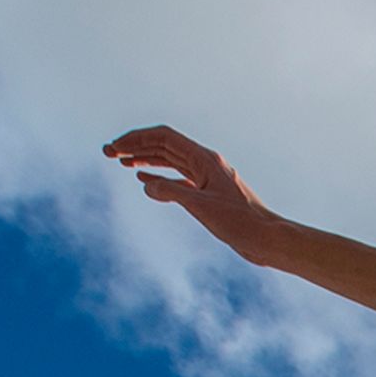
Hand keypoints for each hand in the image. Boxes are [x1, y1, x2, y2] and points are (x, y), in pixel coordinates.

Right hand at [103, 124, 282, 261]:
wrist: (267, 239)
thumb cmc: (241, 222)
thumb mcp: (202, 207)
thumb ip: (172, 192)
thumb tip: (145, 184)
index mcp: (204, 159)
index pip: (164, 137)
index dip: (136, 139)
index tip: (115, 148)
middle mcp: (205, 163)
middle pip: (164, 146)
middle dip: (135, 147)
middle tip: (108, 153)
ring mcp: (206, 178)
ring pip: (169, 161)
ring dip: (144, 160)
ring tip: (120, 162)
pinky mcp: (208, 193)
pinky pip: (178, 179)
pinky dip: (159, 177)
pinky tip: (144, 180)